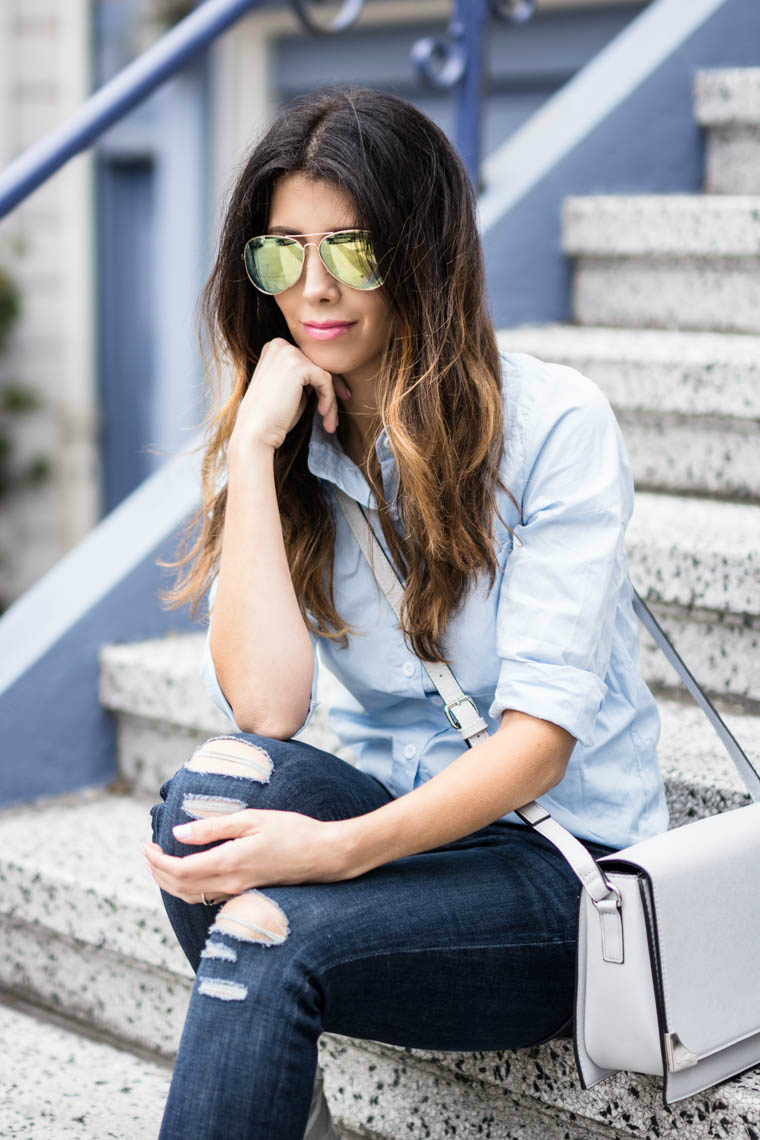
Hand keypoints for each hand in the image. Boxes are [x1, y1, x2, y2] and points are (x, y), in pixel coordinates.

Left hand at [142, 808, 348, 903]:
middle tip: (147, 854)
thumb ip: (213, 828)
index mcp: (228, 863)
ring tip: (160, 865)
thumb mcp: (252, 820)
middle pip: (180, 888)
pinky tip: (190, 874)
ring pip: (192, 896)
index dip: (157, 861)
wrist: (325, 855)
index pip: (178, 871)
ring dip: (171, 883)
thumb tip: (177, 833)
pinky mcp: (247, 892)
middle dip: (158, 873)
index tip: (146, 845)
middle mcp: (230, 883)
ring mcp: (239, 891)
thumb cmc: (292, 831)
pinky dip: (189, 888)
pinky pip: (208, 897)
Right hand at [230, 338, 350, 454]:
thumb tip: (333, 376)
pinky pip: (326, 381)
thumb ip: (305, 378)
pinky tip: (322, 414)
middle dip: (331, 392)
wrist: (255, 433)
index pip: (309, 361)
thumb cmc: (272, 418)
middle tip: (334, 416)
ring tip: (329, 424)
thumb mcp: (289, 390)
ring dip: (331, 401)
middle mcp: (279, 345)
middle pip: (319, 365)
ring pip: (325, 374)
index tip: (331, 405)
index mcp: (274, 349)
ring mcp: (287, 352)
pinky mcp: (297, 366)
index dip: (323, 384)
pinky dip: (329, 400)